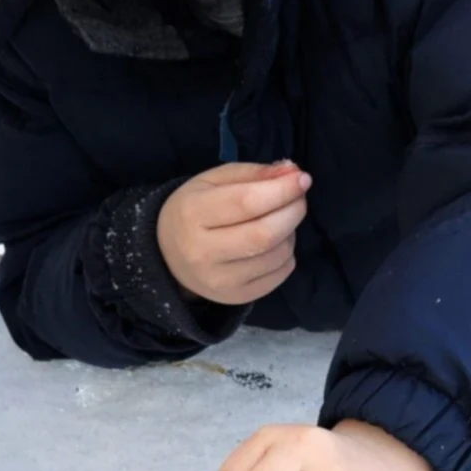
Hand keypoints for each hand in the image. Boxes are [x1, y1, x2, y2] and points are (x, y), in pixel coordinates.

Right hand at [156, 160, 309, 304]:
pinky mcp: (235, 297)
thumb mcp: (213, 181)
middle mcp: (202, 252)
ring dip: (291, 233)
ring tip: (281, 221)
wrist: (168, 255)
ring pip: (276, 255)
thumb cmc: (195, 210)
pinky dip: (286, 255)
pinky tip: (274, 244)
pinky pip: (279, 275)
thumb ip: (253, 174)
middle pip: (265, 233)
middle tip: (298, 199)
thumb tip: (293, 173)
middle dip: (293, 211)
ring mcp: (219, 280)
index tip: (302, 179)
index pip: (246, 202)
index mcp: (193, 213)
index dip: (282, 189)